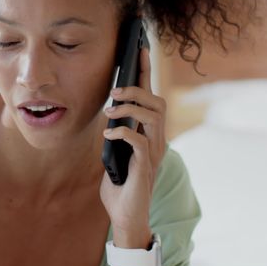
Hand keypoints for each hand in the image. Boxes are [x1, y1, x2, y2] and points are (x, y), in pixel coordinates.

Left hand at [99, 46, 167, 246]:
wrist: (125, 217)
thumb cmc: (120, 186)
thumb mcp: (115, 152)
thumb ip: (117, 133)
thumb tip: (109, 113)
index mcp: (151, 134)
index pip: (152, 97)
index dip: (147, 72)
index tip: (141, 48)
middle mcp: (157, 140)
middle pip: (158, 102)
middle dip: (138, 89)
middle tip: (115, 91)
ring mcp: (154, 153)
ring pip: (153, 116)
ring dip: (131, 107)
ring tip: (111, 109)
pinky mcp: (145, 166)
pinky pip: (139, 139)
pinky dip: (123, 131)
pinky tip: (109, 133)